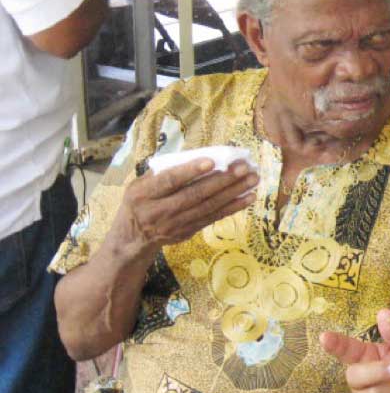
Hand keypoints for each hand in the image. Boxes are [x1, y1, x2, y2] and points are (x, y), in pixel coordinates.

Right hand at [108, 158, 256, 259]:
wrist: (134, 237)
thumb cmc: (141, 200)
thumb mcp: (140, 184)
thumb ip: (164, 172)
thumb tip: (198, 155)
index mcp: (143, 193)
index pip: (169, 181)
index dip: (190, 171)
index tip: (212, 161)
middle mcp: (159, 211)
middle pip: (195, 195)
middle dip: (222, 180)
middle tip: (244, 167)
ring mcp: (175, 224)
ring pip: (208, 207)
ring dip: (233, 192)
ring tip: (252, 179)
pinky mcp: (188, 232)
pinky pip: (214, 218)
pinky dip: (233, 207)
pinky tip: (248, 197)